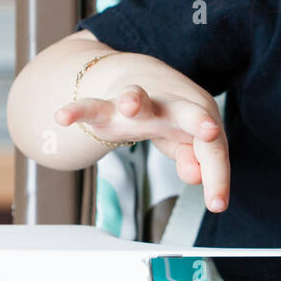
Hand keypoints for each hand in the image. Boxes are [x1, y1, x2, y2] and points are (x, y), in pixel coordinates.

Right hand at [55, 58, 230, 211]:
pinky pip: (91, 108)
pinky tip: (63, 116)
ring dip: (134, 100)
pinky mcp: (106, 108)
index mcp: (195, 116)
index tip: (217, 204)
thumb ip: (194, 157)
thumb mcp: (186, 139)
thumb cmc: (170, 115)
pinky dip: (77, 112)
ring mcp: (135, 103)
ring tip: (131, 106)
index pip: (212, 149)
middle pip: (188, 112)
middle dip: (199, 121)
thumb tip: (196, 174)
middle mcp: (168, 106)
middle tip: (211, 131)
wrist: (139, 75)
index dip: (217, 176)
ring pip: (136, 98)